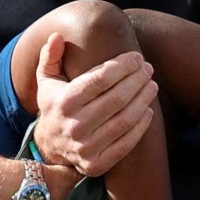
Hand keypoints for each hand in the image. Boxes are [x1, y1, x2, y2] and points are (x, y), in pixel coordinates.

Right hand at [34, 33, 157, 175]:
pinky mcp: (97, 163)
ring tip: (152, 85)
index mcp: (64, 102)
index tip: (137, 57)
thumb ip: (50, 57)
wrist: (50, 146)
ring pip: (125, 120)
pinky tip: (149, 110)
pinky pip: (126, 143)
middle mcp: (75, 125)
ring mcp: (86, 147)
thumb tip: (57, 36)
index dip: (123, 66)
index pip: (100, 80)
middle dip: (137, 80)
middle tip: (148, 69)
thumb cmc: (55, 105)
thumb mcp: (46, 80)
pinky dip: (141, 126)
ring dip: (144, 100)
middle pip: (117, 98)